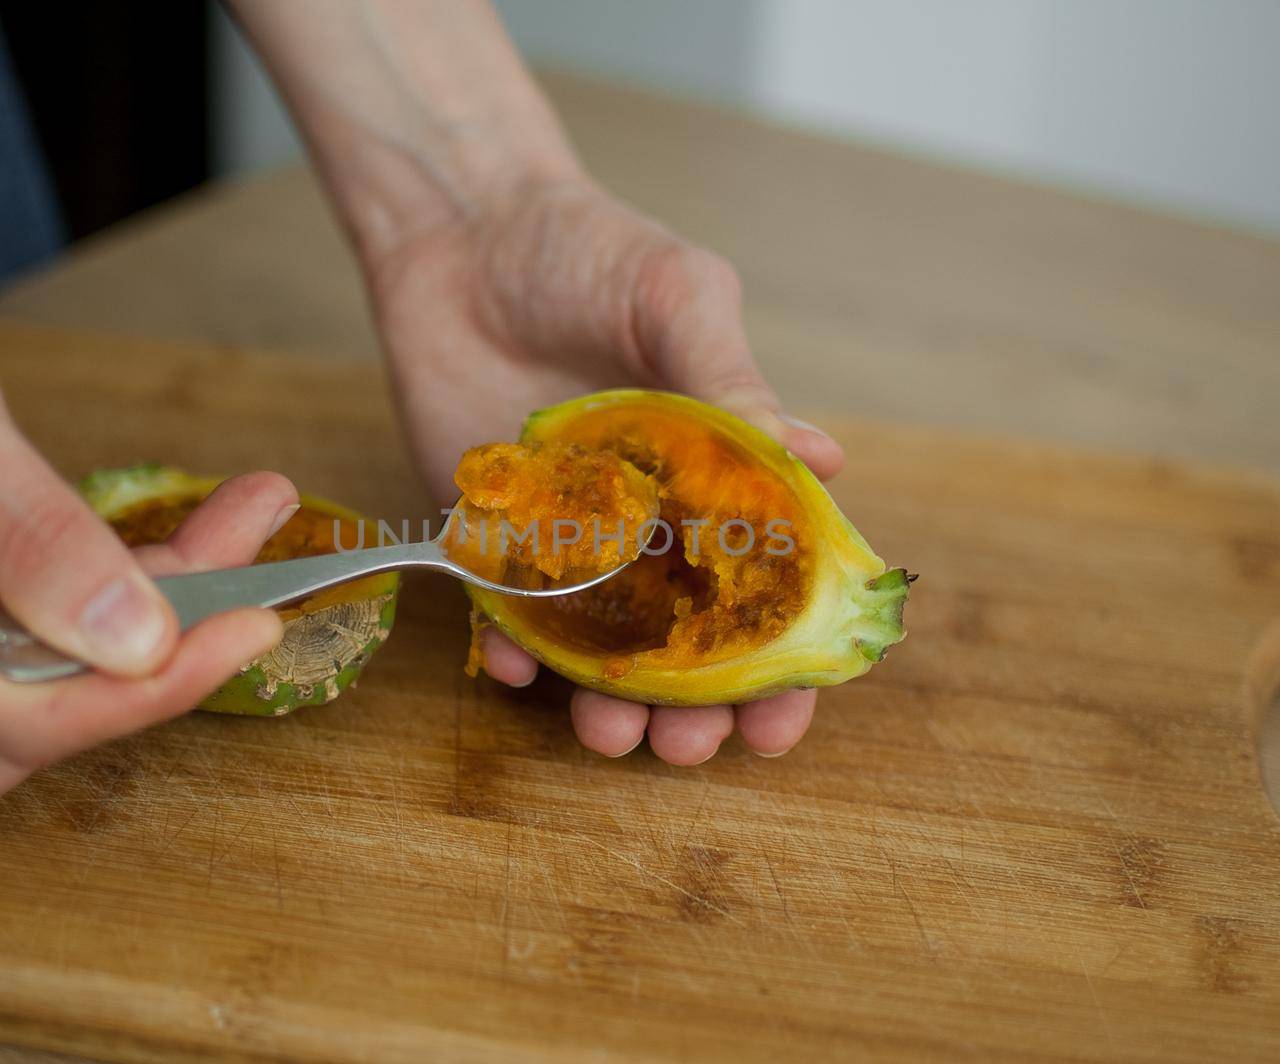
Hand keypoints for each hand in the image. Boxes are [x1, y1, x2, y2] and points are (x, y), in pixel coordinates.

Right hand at [0, 125, 294, 832]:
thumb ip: (28, 525)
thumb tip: (134, 641)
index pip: (21, 712)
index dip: (153, 687)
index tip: (253, 624)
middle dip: (109, 703)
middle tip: (219, 598)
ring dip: (77, 674)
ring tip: (189, 556)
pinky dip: (24, 645)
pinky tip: (91, 575)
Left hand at [368, 178, 844, 764]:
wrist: (462, 230)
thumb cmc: (589, 249)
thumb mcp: (678, 298)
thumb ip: (731, 380)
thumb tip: (817, 460)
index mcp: (718, 473)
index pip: (768, 585)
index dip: (784, 660)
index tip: (785, 715)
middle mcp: (650, 519)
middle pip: (687, 642)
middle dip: (699, 708)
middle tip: (692, 745)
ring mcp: (570, 535)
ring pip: (601, 649)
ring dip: (612, 701)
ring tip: (612, 729)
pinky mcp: (491, 533)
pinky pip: (501, 615)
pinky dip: (509, 652)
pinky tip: (514, 668)